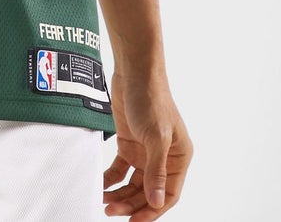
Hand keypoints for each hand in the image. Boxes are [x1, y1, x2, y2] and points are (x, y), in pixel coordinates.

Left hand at [102, 70, 191, 218]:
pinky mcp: (129, 143)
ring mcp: (145, 151)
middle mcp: (163, 157)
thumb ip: (155, 171)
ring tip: (104, 201)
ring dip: (120, 194)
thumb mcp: (156, 136)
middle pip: (148, 192)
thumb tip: (157, 201)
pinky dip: (111, 179)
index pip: (168, 195)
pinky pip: (120, 169)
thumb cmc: (152, 98)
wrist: (134, 72)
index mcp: (179, 157)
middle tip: (112, 210)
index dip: (152, 210)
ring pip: (133, 183)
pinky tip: (102, 185)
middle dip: (131, 204)